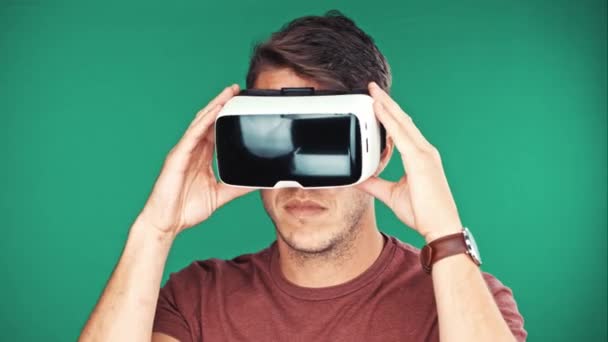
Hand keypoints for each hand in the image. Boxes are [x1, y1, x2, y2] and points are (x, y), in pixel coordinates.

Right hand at [138, 84, 256, 235]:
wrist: (167, 223)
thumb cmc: (186, 209)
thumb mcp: (220, 195)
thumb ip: (237, 187)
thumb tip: (257, 183)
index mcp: (202, 156)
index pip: (216, 130)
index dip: (227, 116)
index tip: (241, 104)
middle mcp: (192, 150)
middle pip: (208, 121)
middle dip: (222, 104)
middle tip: (237, 89)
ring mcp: (183, 151)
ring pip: (200, 123)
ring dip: (214, 107)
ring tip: (228, 94)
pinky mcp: (177, 157)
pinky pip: (191, 136)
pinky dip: (202, 123)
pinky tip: (213, 113)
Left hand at [356, 82, 462, 242]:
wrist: (439, 227)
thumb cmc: (422, 213)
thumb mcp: (391, 194)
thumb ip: (374, 184)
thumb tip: (359, 178)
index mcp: (420, 157)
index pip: (403, 129)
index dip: (390, 114)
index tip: (377, 102)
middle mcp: (424, 151)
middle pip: (403, 120)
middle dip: (387, 103)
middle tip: (372, 89)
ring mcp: (424, 154)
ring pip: (402, 123)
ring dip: (387, 106)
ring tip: (373, 93)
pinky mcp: (421, 160)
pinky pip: (401, 135)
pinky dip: (389, 121)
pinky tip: (379, 110)